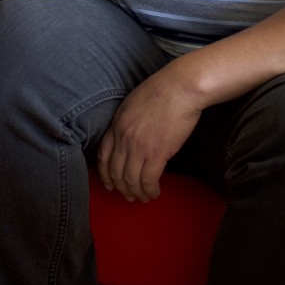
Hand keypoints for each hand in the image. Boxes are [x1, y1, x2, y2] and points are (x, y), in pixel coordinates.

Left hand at [97, 66, 201, 202]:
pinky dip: (150, 190)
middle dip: (121, 188)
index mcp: (116, 124)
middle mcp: (123, 138)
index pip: (103, 156)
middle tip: (129, 196)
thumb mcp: (134, 103)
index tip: (110, 183)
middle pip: (115, 172)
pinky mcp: (157, 153)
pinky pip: (148, 180)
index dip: (105, 174)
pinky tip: (155, 192)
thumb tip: (129, 138)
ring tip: (144, 197)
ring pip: (131, 180)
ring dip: (137, 192)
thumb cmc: (163, 90)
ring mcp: (138, 147)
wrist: (181, 87)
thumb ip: (127, 122)